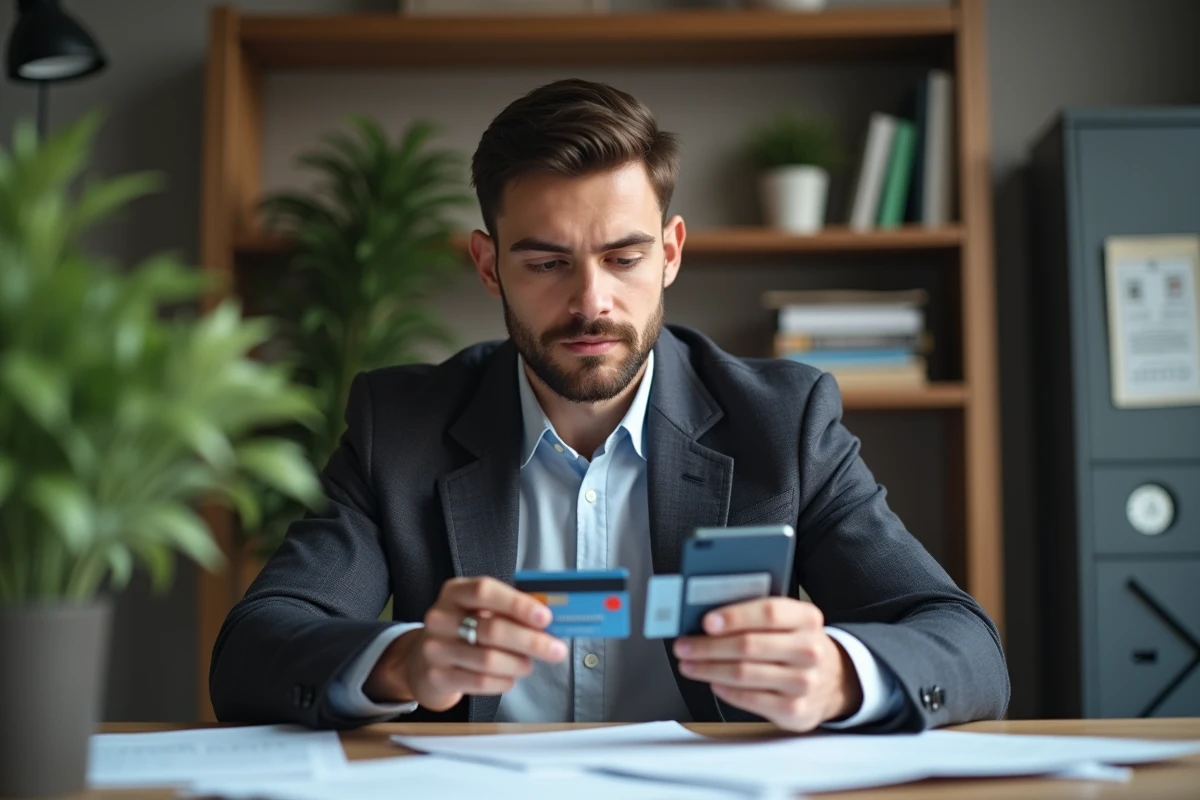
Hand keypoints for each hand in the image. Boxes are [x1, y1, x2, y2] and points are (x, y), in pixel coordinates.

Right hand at [365, 577, 567, 710]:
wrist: (422, 662)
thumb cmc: (463, 630)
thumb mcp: (480, 610)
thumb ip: (511, 610)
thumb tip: (550, 620)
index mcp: (455, 592)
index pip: (485, 591)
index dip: (517, 604)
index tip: (545, 617)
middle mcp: (440, 618)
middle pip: (491, 629)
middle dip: (531, 641)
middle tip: (556, 650)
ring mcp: (435, 648)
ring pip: (488, 659)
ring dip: (518, 664)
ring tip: (528, 665)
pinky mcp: (437, 677)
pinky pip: (479, 681)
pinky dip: (503, 681)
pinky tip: (509, 678)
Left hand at [673, 598, 861, 731]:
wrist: (835, 680)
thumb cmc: (798, 644)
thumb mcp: (789, 622)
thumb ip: (756, 615)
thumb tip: (708, 617)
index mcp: (807, 618)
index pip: (768, 612)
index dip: (735, 616)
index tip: (706, 621)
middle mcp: (810, 650)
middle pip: (749, 645)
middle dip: (708, 646)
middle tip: (684, 645)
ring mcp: (804, 682)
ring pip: (744, 674)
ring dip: (709, 669)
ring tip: (689, 664)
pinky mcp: (795, 710)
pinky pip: (750, 699)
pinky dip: (726, 690)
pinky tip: (713, 682)